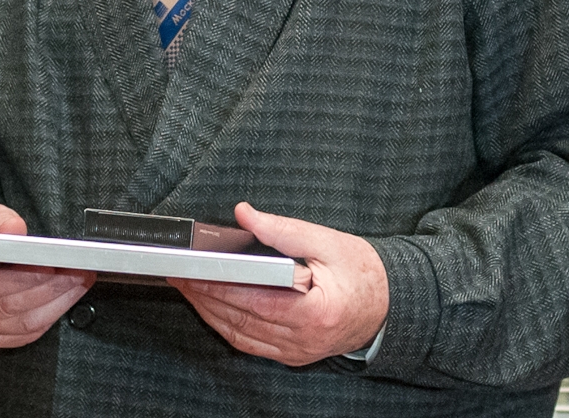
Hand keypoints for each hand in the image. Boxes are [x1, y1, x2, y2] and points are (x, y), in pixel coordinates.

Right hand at [0, 205, 94, 348]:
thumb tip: (15, 229)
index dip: (20, 278)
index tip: (50, 266)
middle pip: (10, 305)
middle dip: (50, 288)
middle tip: (78, 271)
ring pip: (23, 323)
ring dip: (57, 303)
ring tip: (80, 282)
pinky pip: (27, 334)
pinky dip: (51, 316)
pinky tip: (67, 298)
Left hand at [176, 202, 387, 366]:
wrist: (389, 305)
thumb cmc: (363, 272)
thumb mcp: (327, 241)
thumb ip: (282, 230)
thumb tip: (245, 215)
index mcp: (316, 312)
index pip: (255, 300)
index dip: (219, 286)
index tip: (194, 270)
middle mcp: (304, 339)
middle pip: (241, 319)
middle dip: (205, 296)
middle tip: (179, 274)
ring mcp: (297, 352)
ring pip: (240, 335)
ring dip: (209, 312)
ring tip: (188, 288)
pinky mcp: (292, 355)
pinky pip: (250, 344)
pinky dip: (226, 326)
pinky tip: (211, 309)